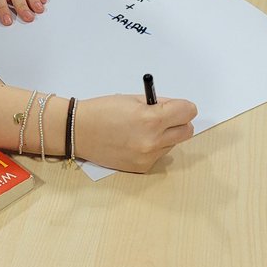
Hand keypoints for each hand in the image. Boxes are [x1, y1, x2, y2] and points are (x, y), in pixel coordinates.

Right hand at [75, 95, 196, 172]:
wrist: (78, 131)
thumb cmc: (102, 111)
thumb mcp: (133, 99)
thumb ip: (159, 104)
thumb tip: (177, 109)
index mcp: (151, 119)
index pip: (188, 112)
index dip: (184, 107)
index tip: (178, 106)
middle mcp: (152, 141)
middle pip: (187, 131)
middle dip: (179, 122)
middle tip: (166, 118)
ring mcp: (147, 157)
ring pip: (173, 144)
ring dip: (166, 136)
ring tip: (143, 130)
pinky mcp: (141, 168)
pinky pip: (159, 155)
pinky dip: (153, 148)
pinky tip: (135, 142)